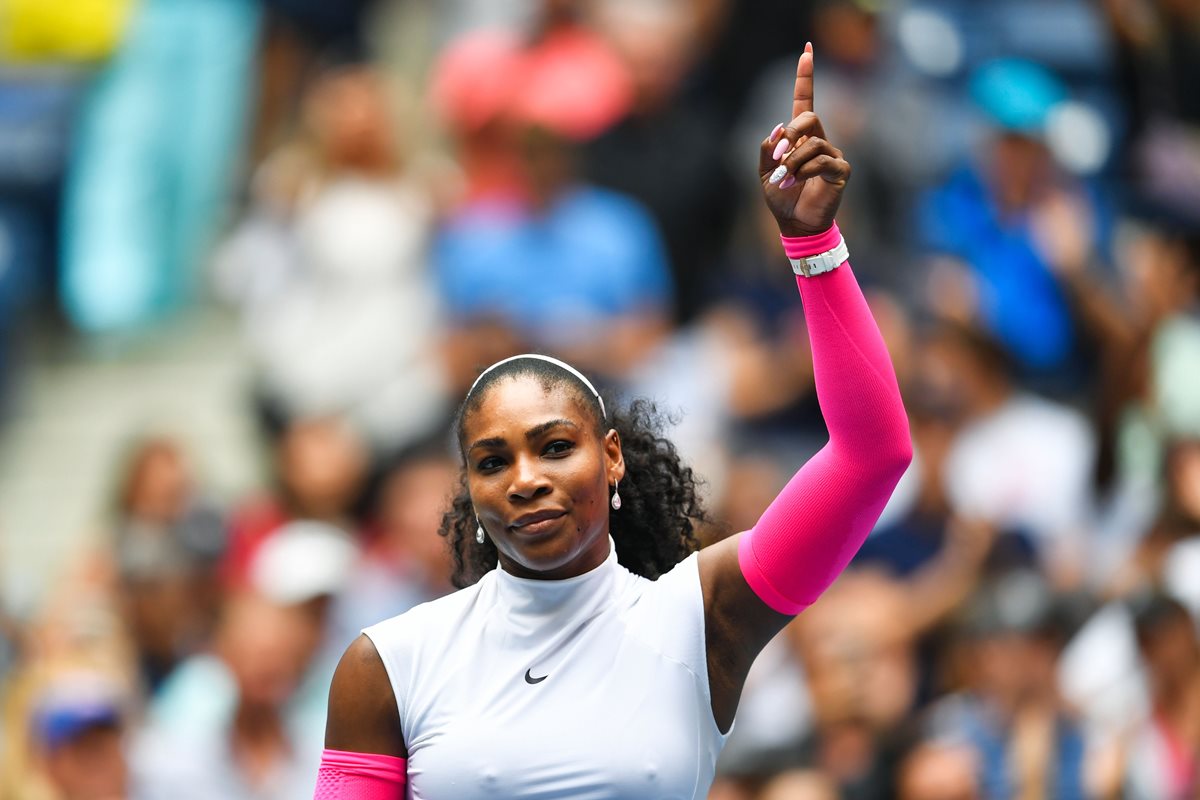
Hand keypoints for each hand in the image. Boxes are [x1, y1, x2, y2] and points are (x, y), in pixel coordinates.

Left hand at [759, 43, 850, 237]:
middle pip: (809, 118)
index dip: (805, 77)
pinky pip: (823, 160)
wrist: (795, 225)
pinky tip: (797, 182)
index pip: (804, 101)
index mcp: (800, 138)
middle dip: (791, 134)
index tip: (807, 50)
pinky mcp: (841, 170)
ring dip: (793, 161)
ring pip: (813, 143)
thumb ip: (768, 150)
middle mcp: (819, 141)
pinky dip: (805, 170)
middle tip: (778, 156)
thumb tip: (778, 129)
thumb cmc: (782, 198)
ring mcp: (832, 154)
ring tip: (785, 179)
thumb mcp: (765, 173)